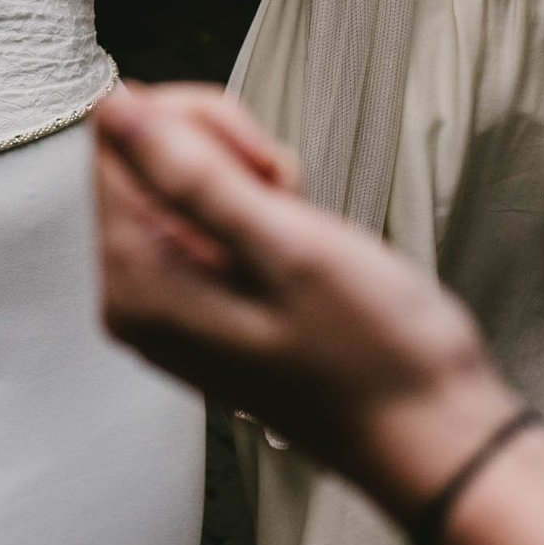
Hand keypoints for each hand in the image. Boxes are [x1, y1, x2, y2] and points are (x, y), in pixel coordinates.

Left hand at [94, 84, 518, 504]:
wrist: (431, 434)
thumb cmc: (376, 354)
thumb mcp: (287, 247)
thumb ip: (190, 176)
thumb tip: (113, 110)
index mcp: (139, 285)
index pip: (117, 138)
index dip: (197, 123)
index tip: (262, 163)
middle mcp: (137, 299)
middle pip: (142, 158)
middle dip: (223, 153)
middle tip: (287, 198)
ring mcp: (169, 307)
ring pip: (181, 184)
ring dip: (248, 183)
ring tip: (301, 230)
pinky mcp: (204, 308)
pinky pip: (207, 224)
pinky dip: (258, 214)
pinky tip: (299, 247)